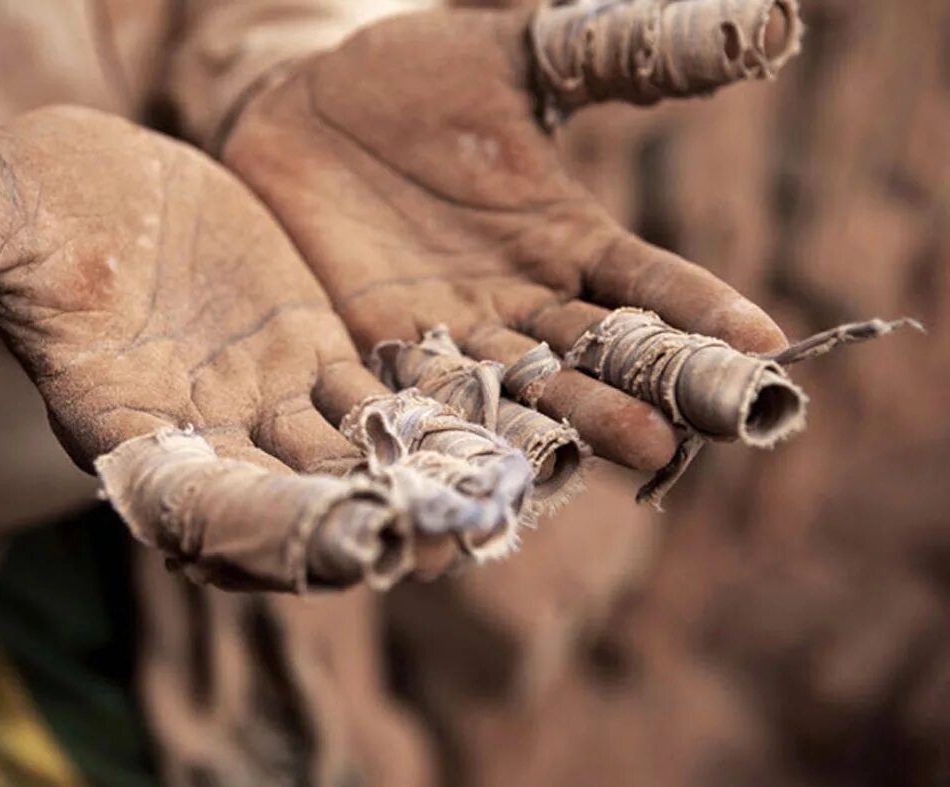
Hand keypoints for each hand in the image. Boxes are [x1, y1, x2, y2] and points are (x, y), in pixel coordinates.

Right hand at [0, 106, 534, 589]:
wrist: (83, 188)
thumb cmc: (17, 213)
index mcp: (123, 433)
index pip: (192, 510)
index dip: (265, 532)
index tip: (349, 542)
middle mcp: (207, 441)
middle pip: (297, 507)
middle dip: (375, 522)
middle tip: (462, 529)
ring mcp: (268, 406)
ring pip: (359, 458)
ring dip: (433, 474)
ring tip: (520, 476)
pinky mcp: (316, 359)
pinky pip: (388, 395)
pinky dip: (445, 407)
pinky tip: (513, 401)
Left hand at [222, 0, 800, 472]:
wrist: (299, 108)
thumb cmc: (413, 75)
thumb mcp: (512, 56)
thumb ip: (610, 57)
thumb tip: (757, 23)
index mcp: (567, 235)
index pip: (650, 280)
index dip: (702, 311)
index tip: (763, 345)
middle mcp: (520, 298)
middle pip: (591, 355)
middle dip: (632, 393)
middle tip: (680, 435)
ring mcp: (448, 328)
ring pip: (513, 389)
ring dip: (551, 429)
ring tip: (579, 467)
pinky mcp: (375, 344)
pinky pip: (417, 392)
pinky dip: (445, 428)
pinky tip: (468, 466)